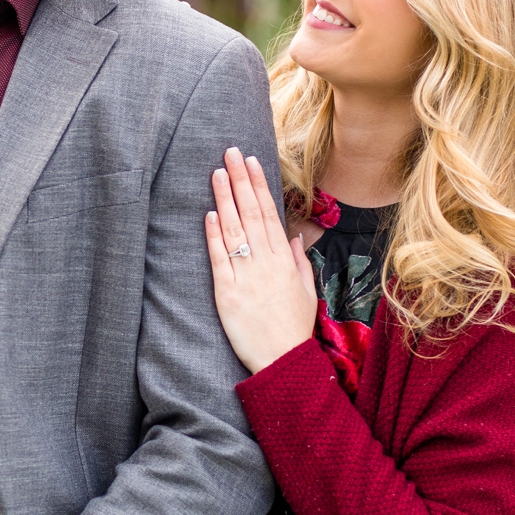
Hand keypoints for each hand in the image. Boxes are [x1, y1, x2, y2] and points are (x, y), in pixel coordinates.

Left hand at [206, 148, 317, 373]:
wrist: (282, 361)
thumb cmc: (293, 328)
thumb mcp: (305, 293)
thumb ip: (298, 262)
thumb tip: (291, 237)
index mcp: (283, 261)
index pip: (269, 213)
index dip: (258, 185)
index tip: (251, 162)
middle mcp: (265, 263)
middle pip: (251, 213)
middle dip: (240, 181)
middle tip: (229, 153)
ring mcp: (245, 276)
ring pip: (234, 230)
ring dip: (224, 199)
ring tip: (216, 173)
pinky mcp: (226, 292)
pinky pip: (220, 258)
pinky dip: (214, 235)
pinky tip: (209, 214)